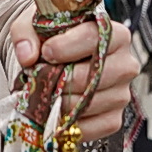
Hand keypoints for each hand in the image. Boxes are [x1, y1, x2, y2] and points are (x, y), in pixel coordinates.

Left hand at [11, 11, 136, 141]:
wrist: (52, 62)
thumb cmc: (49, 39)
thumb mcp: (33, 25)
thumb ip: (26, 33)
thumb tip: (27, 56)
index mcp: (114, 34)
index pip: (95, 38)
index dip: (66, 47)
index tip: (46, 52)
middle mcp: (125, 64)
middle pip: (95, 75)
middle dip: (61, 78)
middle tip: (42, 76)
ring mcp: (122, 93)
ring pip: (90, 102)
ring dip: (60, 101)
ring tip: (45, 92)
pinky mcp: (113, 119)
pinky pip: (92, 126)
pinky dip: (67, 122)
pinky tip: (55, 111)